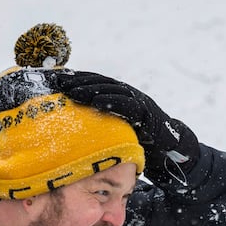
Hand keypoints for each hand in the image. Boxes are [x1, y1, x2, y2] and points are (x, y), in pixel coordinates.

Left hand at [52, 70, 200, 183]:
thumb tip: (72, 125)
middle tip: (58, 81)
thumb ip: (98, 122)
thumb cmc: (139, 140)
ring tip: (72, 90)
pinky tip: (97, 101)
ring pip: (111, 90)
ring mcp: (137, 100)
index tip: (55, 78)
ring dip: (90, 88)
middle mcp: (127, 94)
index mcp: (118, 95)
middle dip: (78, 80)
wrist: (170, 147)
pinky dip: (112, 102)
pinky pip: (127, 105)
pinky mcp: (146, 112)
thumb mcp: (114, 129)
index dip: (75, 78)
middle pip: (99, 82)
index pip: (93, 82)